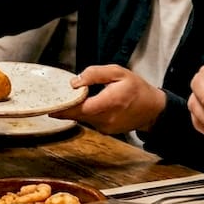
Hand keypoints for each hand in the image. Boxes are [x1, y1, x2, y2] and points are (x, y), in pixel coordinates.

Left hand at [51, 65, 165, 134]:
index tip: (50, 107)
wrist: (152, 109)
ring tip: (72, 98)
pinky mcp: (106, 131)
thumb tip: (75, 82)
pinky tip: (88, 104)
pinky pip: (90, 121)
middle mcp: (107, 118)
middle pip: (78, 115)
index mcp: (111, 102)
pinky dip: (85, 113)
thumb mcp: (118, 72)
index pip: (81, 108)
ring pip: (83, 118)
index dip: (64, 108)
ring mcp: (106, 127)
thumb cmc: (137, 88)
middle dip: (66, 107)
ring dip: (76, 109)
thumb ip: (96, 74)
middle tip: (55, 99)